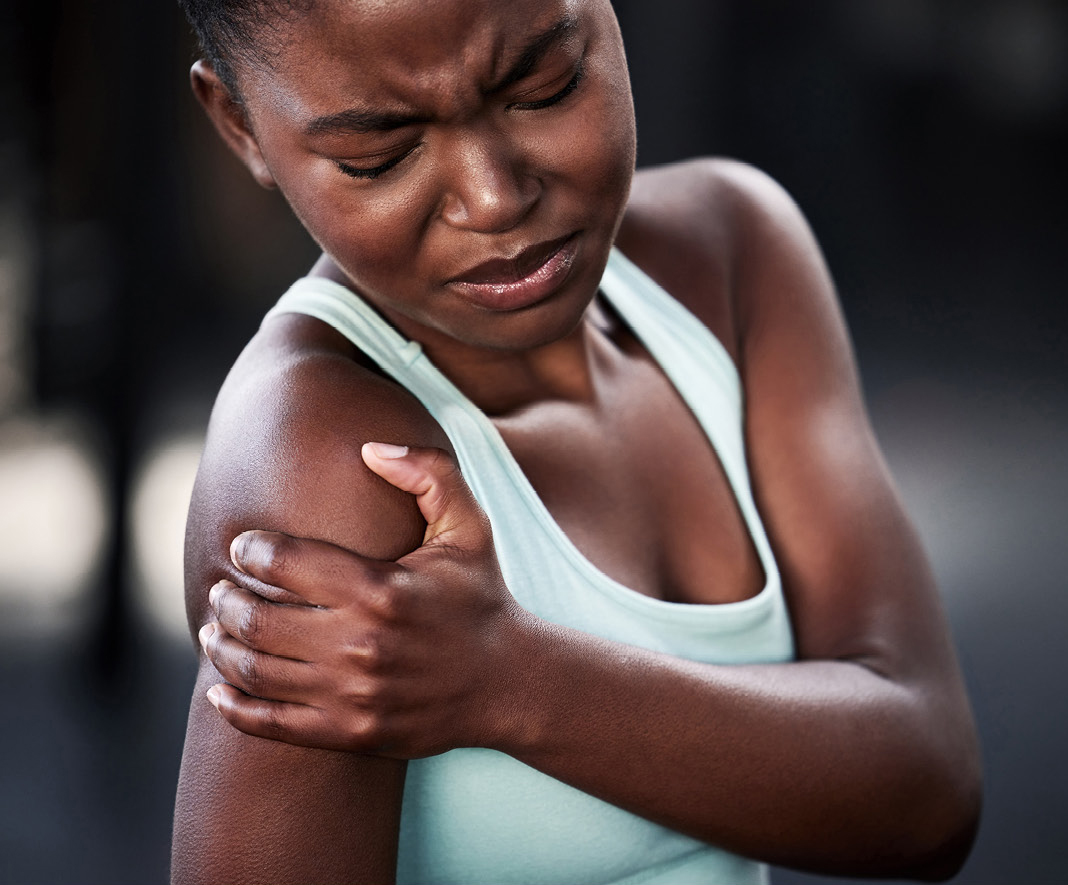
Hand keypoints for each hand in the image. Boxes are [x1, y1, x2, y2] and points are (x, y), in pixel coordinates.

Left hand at [199, 443, 530, 757]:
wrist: (509, 681)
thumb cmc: (480, 596)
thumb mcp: (469, 525)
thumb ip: (429, 473)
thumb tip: (370, 447)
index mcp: (382, 589)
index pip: (284, 562)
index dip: (250, 549)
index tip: (244, 546)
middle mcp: (362, 645)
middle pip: (258, 620)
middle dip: (226, 599)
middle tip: (221, 588)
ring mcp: (354, 694)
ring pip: (255, 671)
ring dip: (220, 646)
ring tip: (215, 627)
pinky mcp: (352, 732)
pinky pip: (271, 725)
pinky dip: (232, 706)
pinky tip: (218, 687)